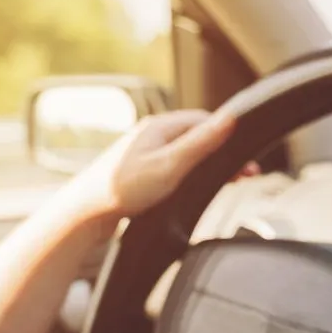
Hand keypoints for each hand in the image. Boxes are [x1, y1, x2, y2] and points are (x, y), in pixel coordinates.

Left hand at [54, 110, 240, 227]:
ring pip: (186, 153)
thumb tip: (231, 118)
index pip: (205, 122)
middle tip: (243, 175)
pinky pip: (174, 166)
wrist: (85, 214)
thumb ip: (201, 143)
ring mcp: (144, 153)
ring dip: (208, 164)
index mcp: (159, 126)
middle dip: (221, 153)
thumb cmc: (124, 190)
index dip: (229, 138)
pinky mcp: (140, 172)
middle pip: (197, 137)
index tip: (246, 161)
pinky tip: (196, 189)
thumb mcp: (170, 166)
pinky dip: (192, 175)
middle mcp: (152, 135)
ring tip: (227, 182)